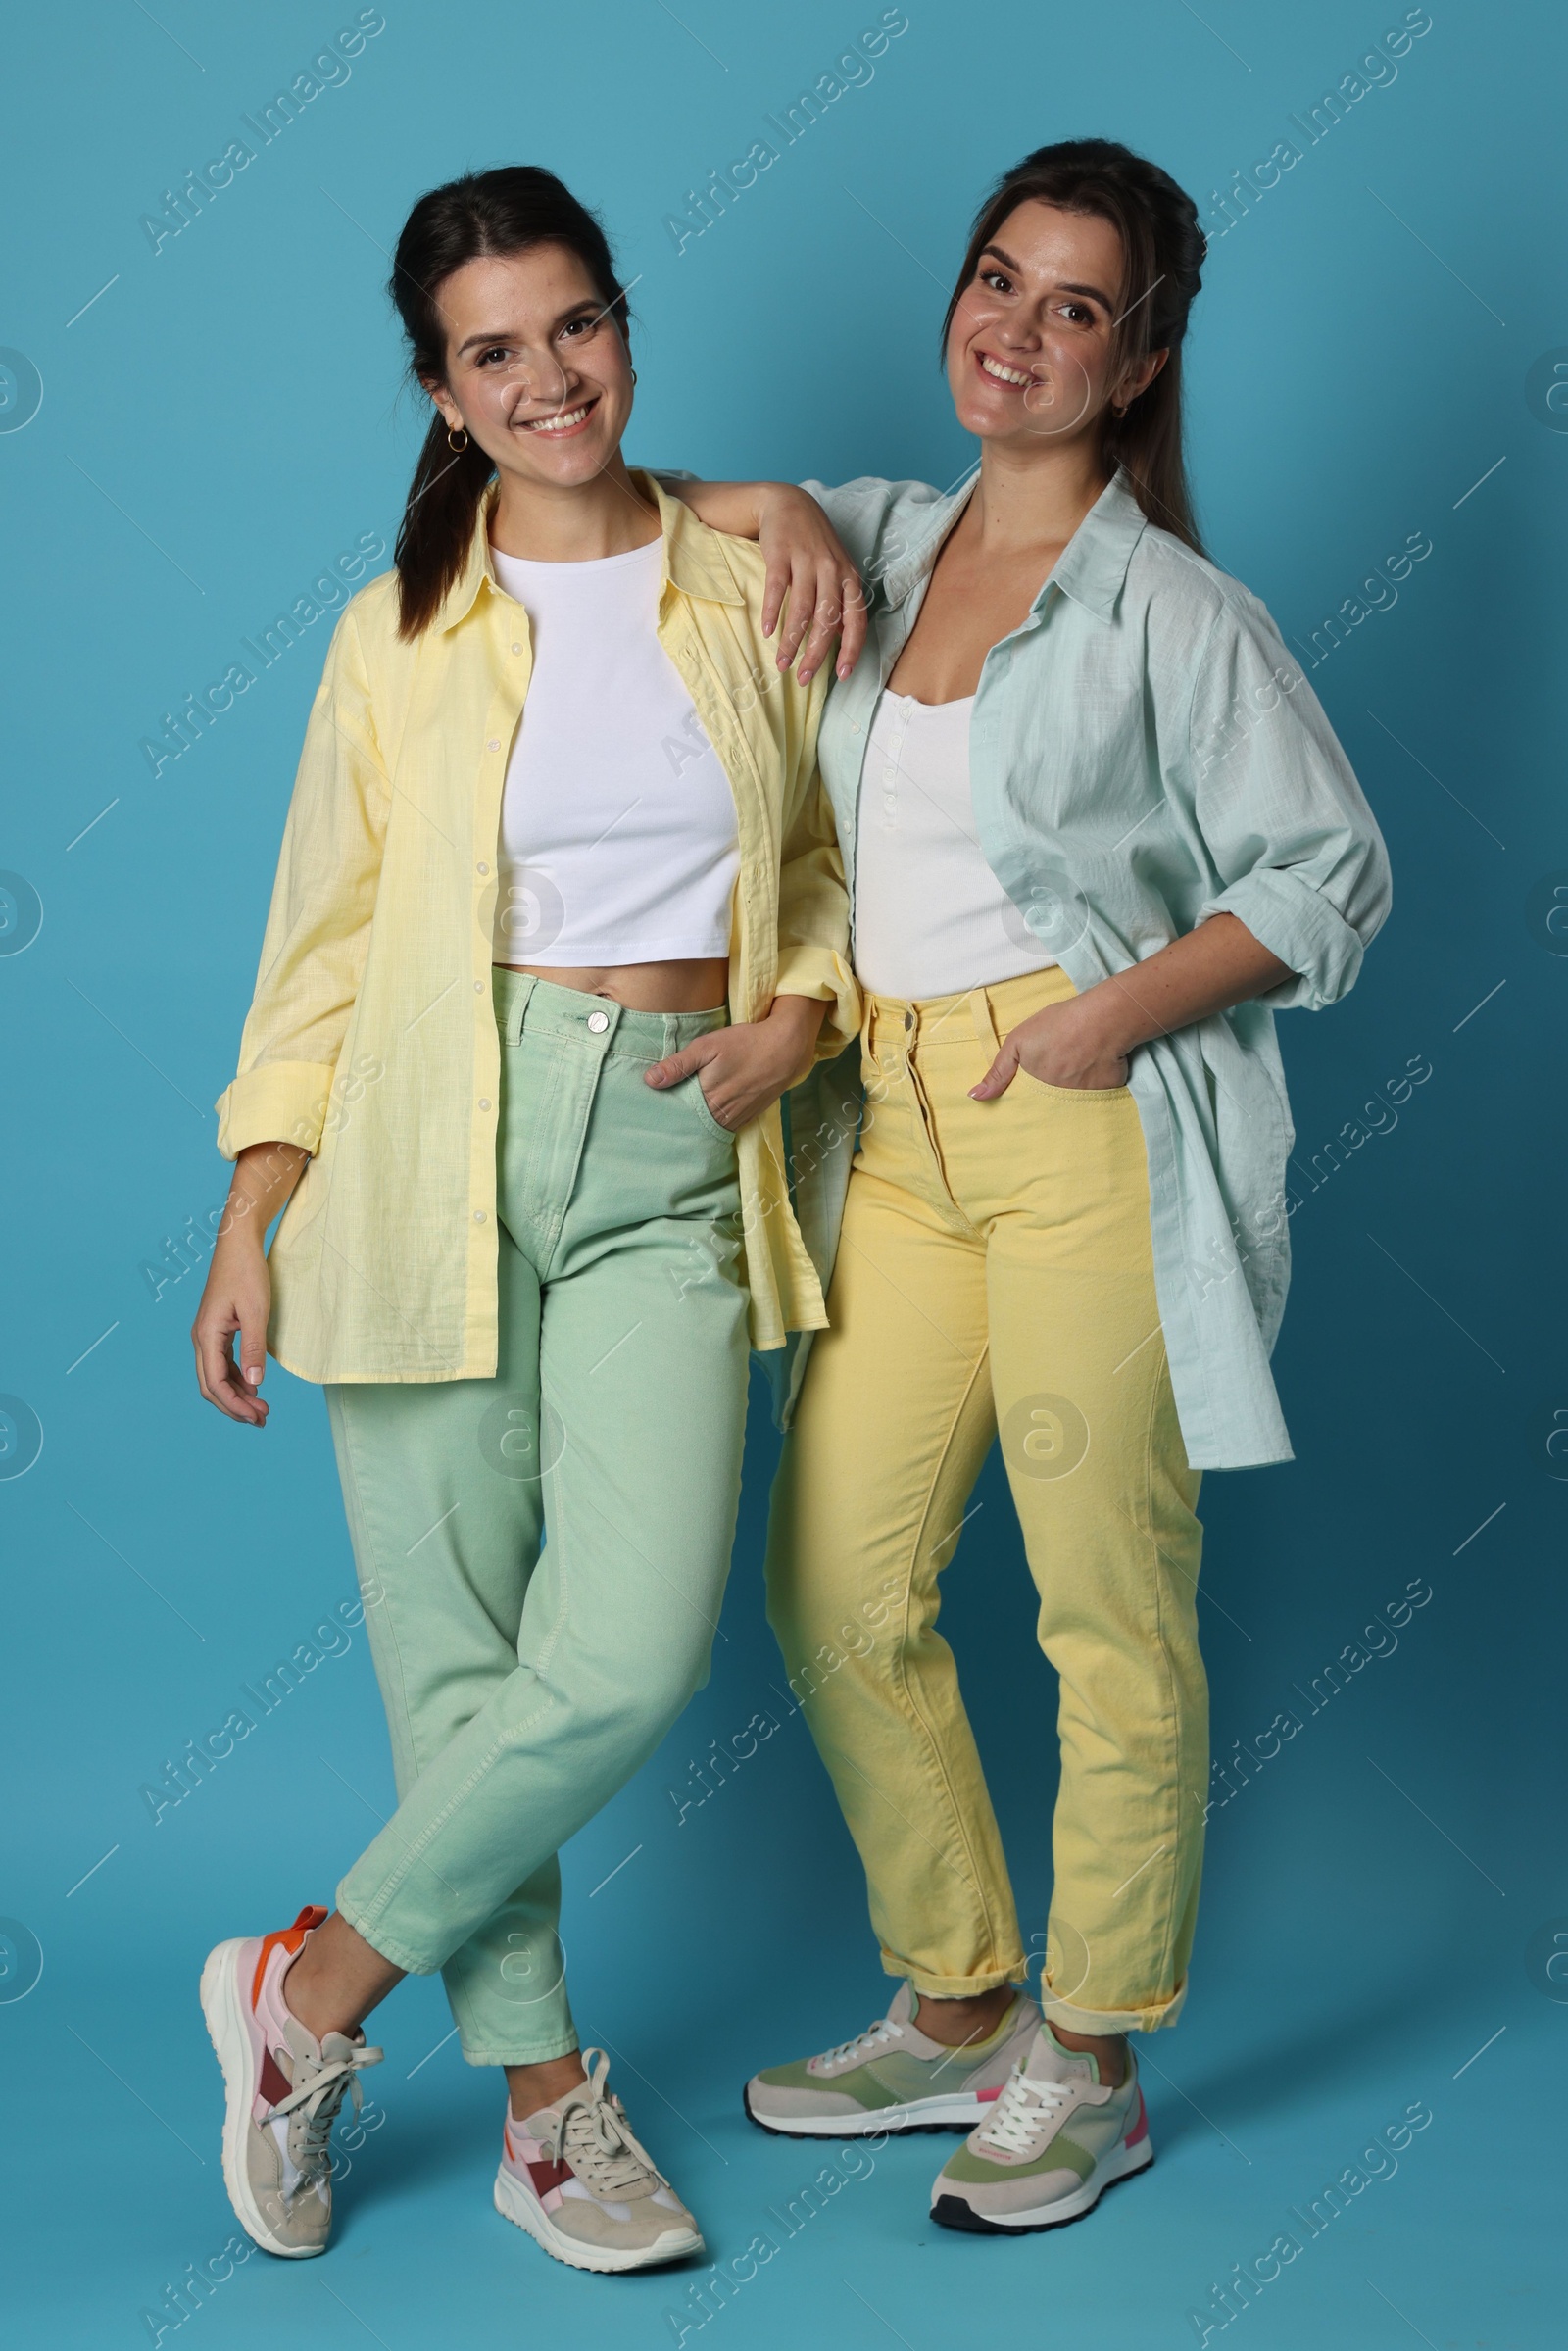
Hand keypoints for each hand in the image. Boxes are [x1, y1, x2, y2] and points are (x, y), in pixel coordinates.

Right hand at [192, 1230, 273, 1424]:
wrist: (238, 1244)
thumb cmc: (247, 1273)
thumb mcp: (256, 1311)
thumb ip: (253, 1348)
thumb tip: (255, 1384)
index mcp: (206, 1335)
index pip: (215, 1383)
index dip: (235, 1405)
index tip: (258, 1416)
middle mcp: (201, 1338)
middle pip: (211, 1385)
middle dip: (234, 1406)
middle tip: (262, 1419)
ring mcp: (207, 1334)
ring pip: (216, 1376)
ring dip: (236, 1395)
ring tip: (261, 1409)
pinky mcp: (216, 1330)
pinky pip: (222, 1363)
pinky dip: (236, 1379)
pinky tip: (254, 1387)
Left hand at [644, 995, 826, 1127]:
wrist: (786, 1048)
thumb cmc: (745, 1043)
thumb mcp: (708, 1046)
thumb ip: (679, 1065)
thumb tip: (650, 1080)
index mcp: (708, 1099)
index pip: (677, 1114)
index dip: (664, 1111)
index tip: (652, 1108)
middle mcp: (722, 1115)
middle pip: (692, 1124)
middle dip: (678, 1120)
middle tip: (662, 1113)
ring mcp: (737, 1118)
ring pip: (709, 1127)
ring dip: (696, 1124)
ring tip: (681, 1116)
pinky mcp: (749, 1116)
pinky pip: (725, 1126)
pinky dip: (714, 1123)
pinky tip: (707, 1114)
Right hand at [757, 487, 868, 683]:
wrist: (789, 504)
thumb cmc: (815, 544)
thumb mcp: (836, 570)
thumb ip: (841, 602)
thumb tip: (841, 639)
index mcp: (850, 578)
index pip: (856, 620)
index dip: (851, 650)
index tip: (842, 675)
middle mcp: (832, 570)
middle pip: (827, 622)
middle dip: (816, 655)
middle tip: (802, 678)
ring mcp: (807, 561)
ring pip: (802, 610)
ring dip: (791, 642)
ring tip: (781, 664)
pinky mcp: (781, 554)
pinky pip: (778, 589)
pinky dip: (773, 612)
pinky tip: (768, 632)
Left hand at [970, 999, 1129, 1098]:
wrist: (1102, 1019)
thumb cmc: (1058, 1024)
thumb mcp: (1018, 1041)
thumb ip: (998, 1071)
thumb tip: (975, 1097)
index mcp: (1036, 1087)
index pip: (1026, 1107)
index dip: (1026, 1103)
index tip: (1027, 1100)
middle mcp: (1057, 1099)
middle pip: (1049, 1109)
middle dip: (1048, 1102)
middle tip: (1057, 1078)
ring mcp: (1083, 1099)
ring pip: (1074, 1105)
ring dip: (1073, 1095)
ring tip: (1077, 1074)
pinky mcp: (1107, 1094)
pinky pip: (1099, 1097)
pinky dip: (1098, 1088)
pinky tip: (1098, 1072)